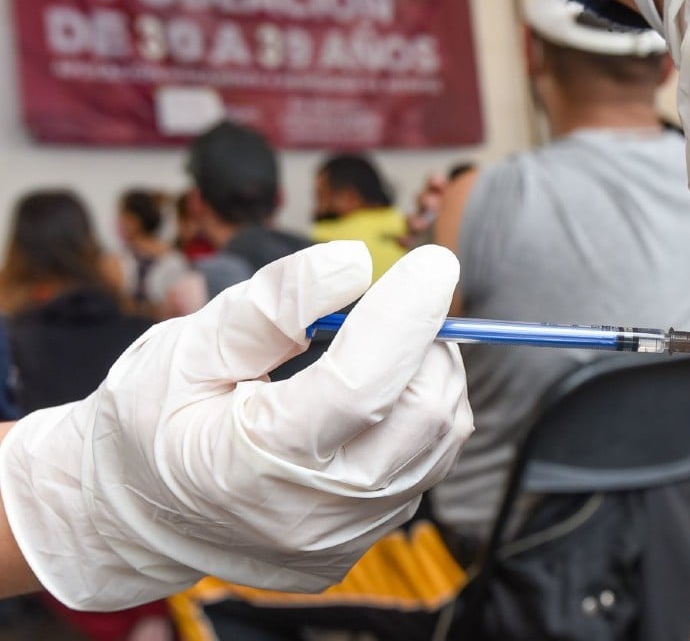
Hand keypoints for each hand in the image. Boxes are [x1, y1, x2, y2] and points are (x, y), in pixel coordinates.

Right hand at [0, 242, 471, 609]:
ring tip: (387, 345)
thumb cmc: (153, 422)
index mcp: (253, 462)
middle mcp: (310, 513)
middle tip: (400, 303)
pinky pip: (424, 469)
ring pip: (439, 442)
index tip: (433, 263)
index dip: (406, 317)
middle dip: (427, 342)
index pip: (362, 386)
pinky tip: (380, 396)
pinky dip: (420, 418)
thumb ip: (271, 306)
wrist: (130, 518)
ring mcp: (341, 537)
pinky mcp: (360, 545)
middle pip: (422, 415)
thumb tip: (353, 264)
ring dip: (432, 376)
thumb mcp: (188, 347)